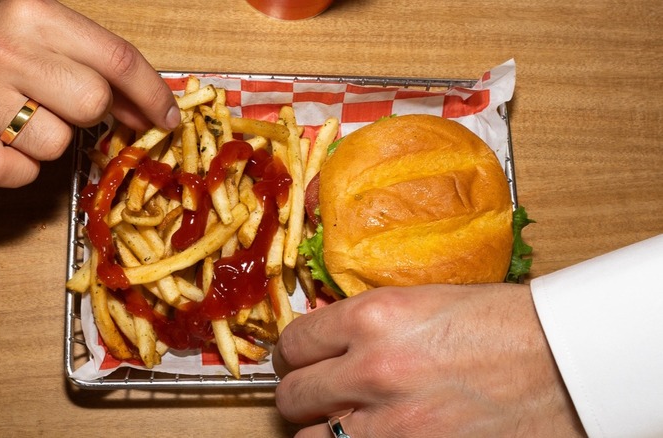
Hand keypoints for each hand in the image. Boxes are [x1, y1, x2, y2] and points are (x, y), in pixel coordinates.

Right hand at [0, 0, 179, 186]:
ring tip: (26, 114)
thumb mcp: (48, 26)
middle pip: (90, 105)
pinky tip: (5, 139)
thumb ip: (100, 62)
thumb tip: (151, 113)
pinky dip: (21, 167)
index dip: (152, 95)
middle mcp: (3, 50)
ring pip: (56, 145)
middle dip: (91, 112)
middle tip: (64, 101)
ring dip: (53, 139)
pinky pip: (16, 174)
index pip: (117, 60)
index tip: (168, 119)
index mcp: (35, 14)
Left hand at [273, 284, 585, 436]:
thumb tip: (328, 338)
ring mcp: (390, 424)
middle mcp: (371, 370)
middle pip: (292, 395)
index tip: (302, 360)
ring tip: (344, 421)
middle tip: (319, 393)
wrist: (565, 365)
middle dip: (303, 394)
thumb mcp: (424, 303)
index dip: (295, 353)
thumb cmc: (506, 326)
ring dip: (322, 430)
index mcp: (373, 318)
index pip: (294, 342)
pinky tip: (372, 435)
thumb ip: (367, 323)